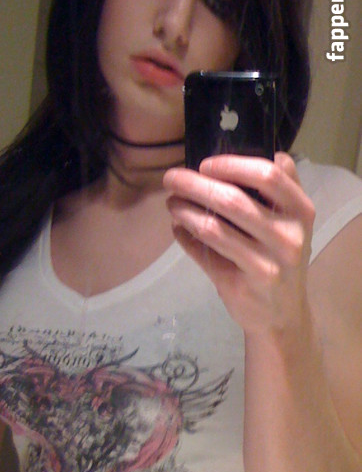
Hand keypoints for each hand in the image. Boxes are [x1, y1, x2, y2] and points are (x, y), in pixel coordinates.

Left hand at [163, 153, 315, 334]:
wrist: (283, 314)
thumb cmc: (279, 257)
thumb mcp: (288, 222)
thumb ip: (275, 190)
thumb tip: (246, 157)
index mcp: (301, 211)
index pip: (268, 176)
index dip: (232, 165)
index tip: (205, 165)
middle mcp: (289, 236)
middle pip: (233, 200)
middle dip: (195, 185)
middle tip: (171, 178)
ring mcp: (269, 263)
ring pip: (213, 227)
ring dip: (184, 210)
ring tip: (171, 203)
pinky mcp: (245, 283)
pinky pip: (205, 253)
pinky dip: (185, 237)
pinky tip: (177, 228)